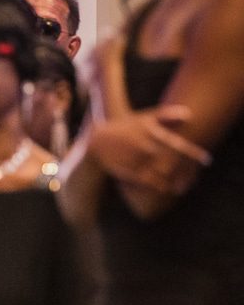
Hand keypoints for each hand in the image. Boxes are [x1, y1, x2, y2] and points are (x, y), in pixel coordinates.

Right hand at [89, 105, 210, 194]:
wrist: (97, 142)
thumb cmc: (124, 128)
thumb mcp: (143, 118)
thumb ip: (167, 116)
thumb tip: (189, 115)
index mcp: (153, 133)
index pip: (179, 145)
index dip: (195, 155)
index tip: (206, 161)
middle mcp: (147, 147)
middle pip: (175, 163)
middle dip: (187, 171)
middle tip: (193, 178)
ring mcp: (139, 161)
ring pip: (165, 175)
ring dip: (177, 181)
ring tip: (183, 186)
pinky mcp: (131, 172)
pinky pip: (152, 183)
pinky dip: (162, 187)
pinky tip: (167, 189)